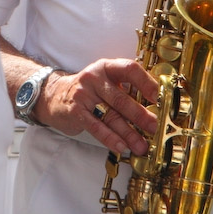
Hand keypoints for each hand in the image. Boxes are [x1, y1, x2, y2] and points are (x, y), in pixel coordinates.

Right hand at [34, 59, 158, 155]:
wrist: (53, 95)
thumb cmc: (89, 90)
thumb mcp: (105, 80)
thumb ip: (126, 88)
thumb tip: (155, 106)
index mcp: (107, 67)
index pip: (129, 69)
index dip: (145, 82)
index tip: (158, 97)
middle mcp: (94, 77)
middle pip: (121, 98)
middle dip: (140, 115)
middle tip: (154, 127)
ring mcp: (83, 94)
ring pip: (110, 115)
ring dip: (128, 133)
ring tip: (141, 145)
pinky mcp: (75, 111)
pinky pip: (96, 126)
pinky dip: (109, 138)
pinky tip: (121, 146)